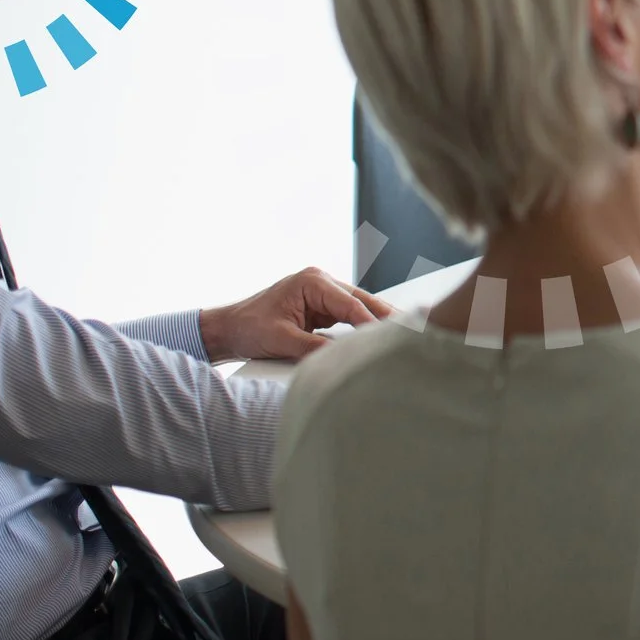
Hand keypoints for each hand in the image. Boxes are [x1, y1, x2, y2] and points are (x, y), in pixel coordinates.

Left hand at [200, 269, 390, 362]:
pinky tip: (377, 336)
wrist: (226, 329)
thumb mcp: (281, 339)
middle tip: (413, 330)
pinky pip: (348, 315)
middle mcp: (321, 282)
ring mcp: (322, 293)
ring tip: (401, 335)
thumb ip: (314, 347)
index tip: (391, 339)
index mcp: (312, 282)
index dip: (373, 323)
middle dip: (385, 317)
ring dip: (376, 321)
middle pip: (362, 300)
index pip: (351, 305)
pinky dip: (363, 325)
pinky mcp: (320, 306)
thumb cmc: (248, 328)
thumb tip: (344, 357)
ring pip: (359, 306)